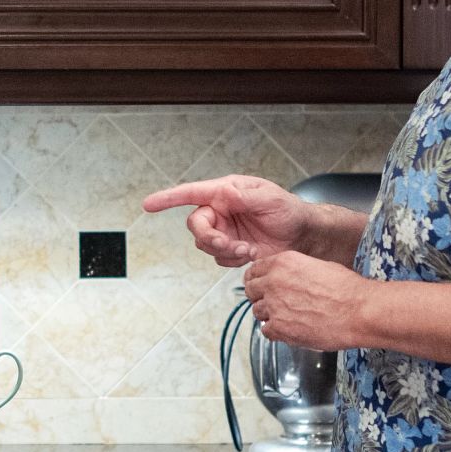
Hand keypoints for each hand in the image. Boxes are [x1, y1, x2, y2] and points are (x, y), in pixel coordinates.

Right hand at [142, 175, 312, 266]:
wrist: (301, 235)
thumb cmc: (287, 210)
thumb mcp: (269, 199)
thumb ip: (244, 197)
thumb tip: (224, 193)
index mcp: (225, 192)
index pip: (191, 194)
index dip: (168, 199)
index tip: (149, 204)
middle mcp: (221, 211)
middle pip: (196, 225)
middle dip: (209, 237)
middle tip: (227, 244)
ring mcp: (224, 230)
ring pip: (206, 244)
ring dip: (225, 250)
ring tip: (248, 249)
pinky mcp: (231, 248)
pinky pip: (219, 258)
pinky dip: (233, 259)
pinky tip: (251, 253)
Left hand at [244, 251, 372, 350]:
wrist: (358, 310)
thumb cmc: (347, 289)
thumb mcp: (317, 266)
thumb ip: (295, 272)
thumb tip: (288, 279)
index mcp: (283, 263)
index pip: (254, 270)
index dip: (257, 279)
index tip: (260, 285)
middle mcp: (273, 282)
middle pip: (251, 290)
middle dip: (259, 297)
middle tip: (272, 303)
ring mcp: (274, 306)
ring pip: (257, 312)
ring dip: (268, 315)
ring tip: (287, 318)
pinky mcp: (280, 328)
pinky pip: (266, 331)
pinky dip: (275, 332)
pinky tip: (289, 330)